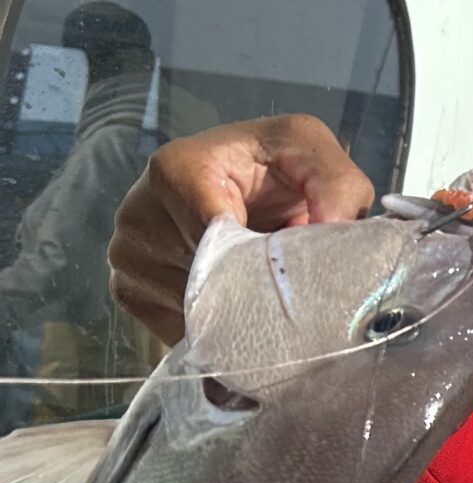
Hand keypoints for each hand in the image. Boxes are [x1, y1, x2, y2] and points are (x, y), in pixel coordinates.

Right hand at [107, 116, 373, 344]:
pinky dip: (213, 327)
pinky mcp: (128, 291)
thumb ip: (336, 188)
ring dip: (234, 309)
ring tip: (258, 284)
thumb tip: (334, 235)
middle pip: (204, 280)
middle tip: (284, 282)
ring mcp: (126, 256)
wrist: (249, 180)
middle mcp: (136, 212)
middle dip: (252, 288)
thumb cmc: (278, 165)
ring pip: (192, 310)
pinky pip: (175, 328)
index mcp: (176, 169)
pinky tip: (234, 300)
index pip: (215, 242)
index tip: (288, 269)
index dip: (261, 263)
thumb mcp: (314, 154)